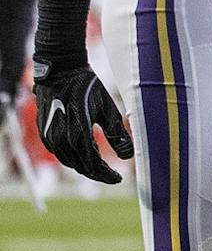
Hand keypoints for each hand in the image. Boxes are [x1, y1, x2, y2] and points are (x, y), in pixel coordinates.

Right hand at [30, 62, 132, 183]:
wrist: (60, 72)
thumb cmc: (88, 88)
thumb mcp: (108, 110)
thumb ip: (118, 135)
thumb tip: (128, 157)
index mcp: (78, 135)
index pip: (93, 166)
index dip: (106, 175)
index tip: (119, 179)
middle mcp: (60, 140)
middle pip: (81, 167)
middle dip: (97, 173)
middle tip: (111, 176)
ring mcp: (49, 136)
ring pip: (69, 161)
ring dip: (84, 167)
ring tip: (100, 168)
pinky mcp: (44, 132)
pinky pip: (59, 153)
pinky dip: (72, 158)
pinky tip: (83, 155)